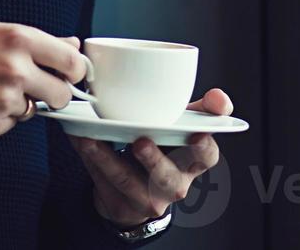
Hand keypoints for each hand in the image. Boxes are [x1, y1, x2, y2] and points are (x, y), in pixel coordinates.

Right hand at [0, 21, 84, 144]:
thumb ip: (40, 41)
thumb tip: (73, 46)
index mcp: (18, 40)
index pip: (71, 62)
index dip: (74, 71)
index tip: (69, 74)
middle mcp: (15, 70)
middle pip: (62, 94)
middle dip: (52, 94)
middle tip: (33, 87)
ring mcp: (4, 100)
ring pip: (34, 111)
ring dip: (20, 105)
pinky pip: (11, 125)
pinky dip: (0, 118)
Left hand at [72, 87, 230, 228]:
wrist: (136, 189)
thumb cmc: (163, 148)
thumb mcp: (181, 127)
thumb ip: (199, 109)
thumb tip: (219, 97)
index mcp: (192, 162)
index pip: (206, 157)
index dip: (203, 147)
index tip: (197, 135)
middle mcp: (173, 183)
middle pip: (168, 178)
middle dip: (154, 160)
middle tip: (140, 141)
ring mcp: (146, 197)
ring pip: (129, 181)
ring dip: (108, 158)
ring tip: (93, 138)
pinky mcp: (120, 201)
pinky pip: (103, 180)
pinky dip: (89, 158)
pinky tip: (80, 139)